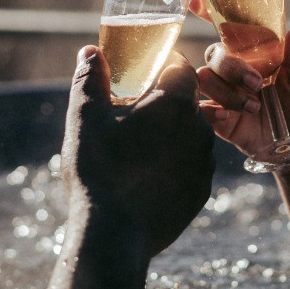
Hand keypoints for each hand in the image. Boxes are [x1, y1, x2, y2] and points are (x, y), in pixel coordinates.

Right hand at [61, 45, 214, 257]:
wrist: (113, 236)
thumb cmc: (99, 170)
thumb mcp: (85, 118)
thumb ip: (90, 79)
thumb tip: (90, 52)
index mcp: (175, 102)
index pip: (179, 65)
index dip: (160, 63)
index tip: (140, 72)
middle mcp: (199, 128)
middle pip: (185, 100)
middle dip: (161, 100)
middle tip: (131, 109)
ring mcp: (203, 163)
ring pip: (188, 133)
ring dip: (168, 132)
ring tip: (135, 144)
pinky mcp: (200, 192)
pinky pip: (189, 165)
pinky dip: (172, 162)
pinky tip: (145, 172)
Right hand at [190, 0, 289, 160]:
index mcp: (256, 52)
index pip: (228, 28)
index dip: (207, 11)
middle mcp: (236, 69)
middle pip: (214, 54)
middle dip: (231, 66)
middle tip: (257, 83)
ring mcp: (226, 94)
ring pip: (203, 79)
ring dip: (226, 90)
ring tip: (253, 106)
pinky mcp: (222, 120)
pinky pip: (203, 110)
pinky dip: (212, 110)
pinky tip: (229, 115)